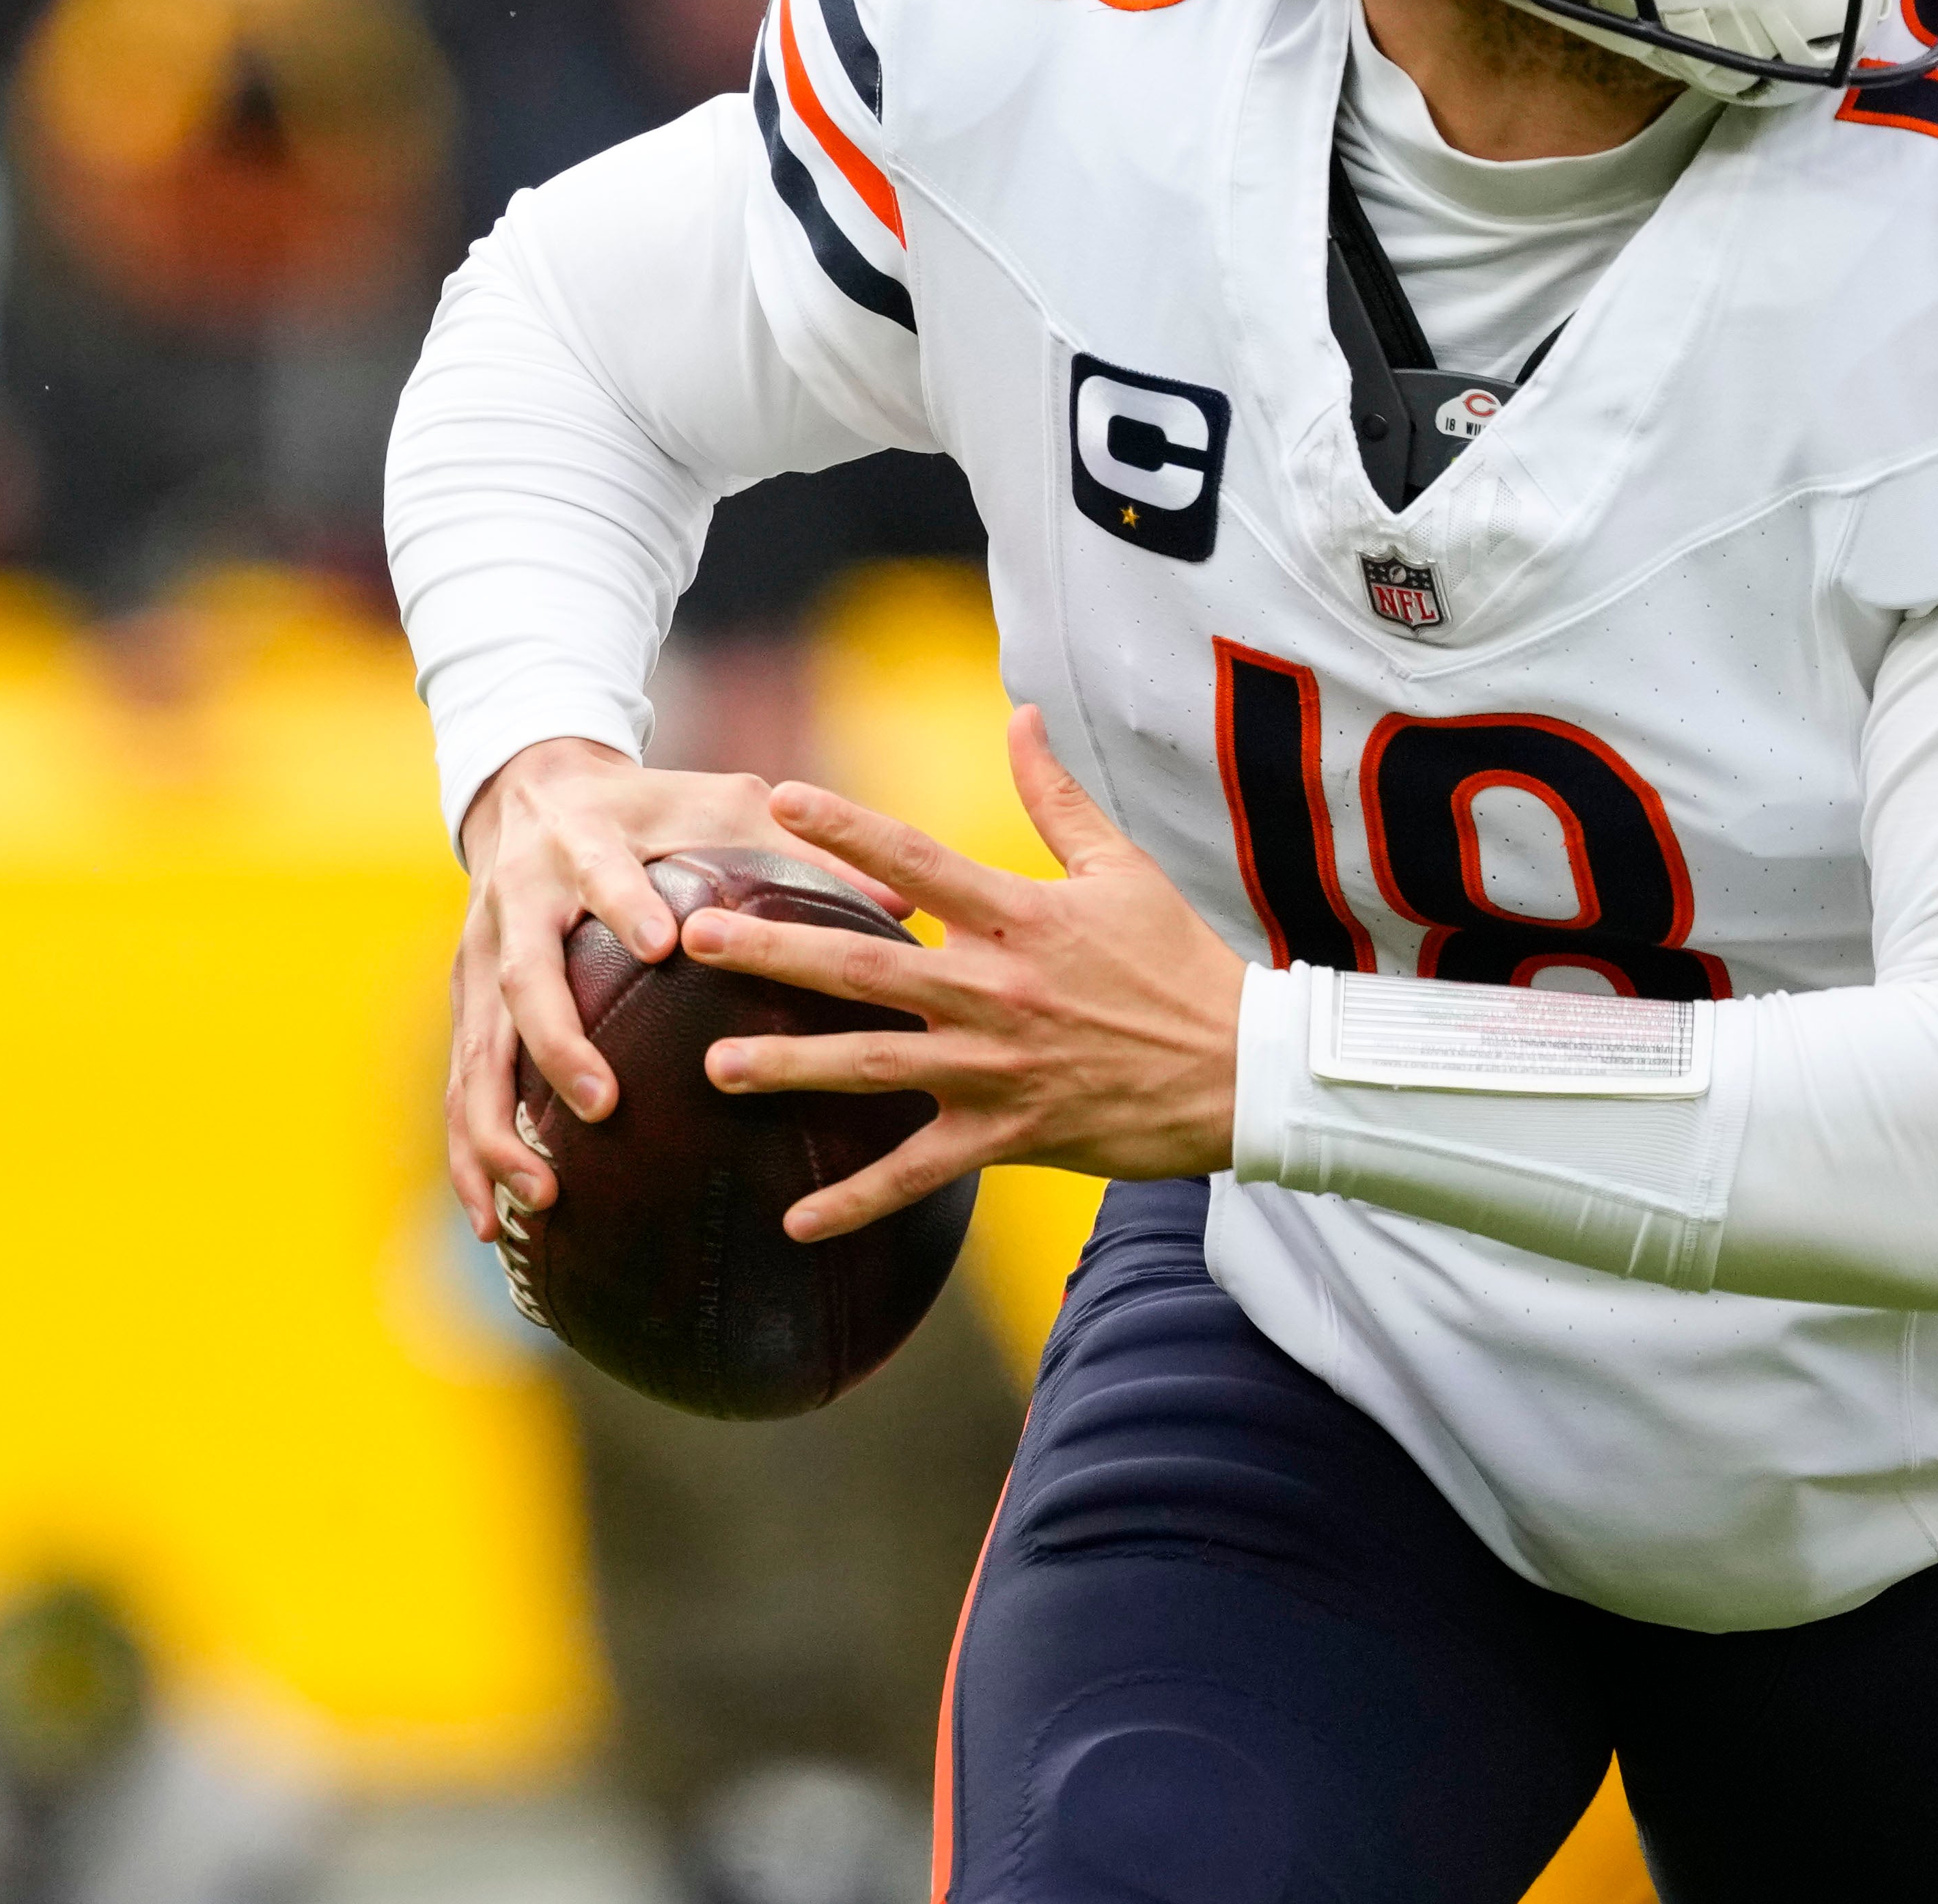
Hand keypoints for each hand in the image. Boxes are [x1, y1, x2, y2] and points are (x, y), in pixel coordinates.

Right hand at [447, 737, 836, 1241]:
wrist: (533, 787)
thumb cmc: (655, 806)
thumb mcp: (723, 804)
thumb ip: (803, 849)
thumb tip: (909, 907)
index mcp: (583, 843)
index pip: (601, 868)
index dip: (624, 901)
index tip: (664, 943)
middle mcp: (519, 902)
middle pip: (523, 976)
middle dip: (557, 1041)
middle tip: (604, 1103)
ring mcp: (480, 960)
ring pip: (478, 1051)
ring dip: (498, 1128)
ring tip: (542, 1194)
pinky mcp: (467, 1005)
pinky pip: (463, 1088)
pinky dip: (471, 1156)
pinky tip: (489, 1226)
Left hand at [682, 706, 1249, 1240]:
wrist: (1240, 1068)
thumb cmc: (1177, 961)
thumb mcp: (1121, 867)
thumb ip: (1056, 796)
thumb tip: (1022, 715)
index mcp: (1019, 914)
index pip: (916, 858)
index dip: (845, 826)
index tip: (777, 798)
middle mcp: (995, 987)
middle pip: (865, 963)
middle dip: (775, 949)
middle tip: (697, 937)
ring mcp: (996, 1065)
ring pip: (872, 1065)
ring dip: (789, 1065)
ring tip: (713, 1065)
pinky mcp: (1009, 1133)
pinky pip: (918, 1173)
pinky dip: (858, 1201)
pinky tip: (795, 1222)